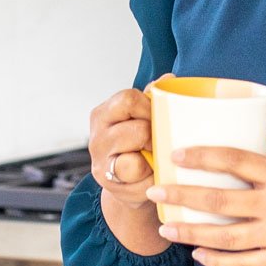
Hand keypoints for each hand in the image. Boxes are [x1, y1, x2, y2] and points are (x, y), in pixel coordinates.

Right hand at [87, 86, 155, 211]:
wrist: (129, 180)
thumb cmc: (136, 143)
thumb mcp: (140, 116)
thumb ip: (151, 98)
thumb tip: (168, 78)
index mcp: (103, 115)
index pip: (128, 99)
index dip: (150, 107)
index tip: (158, 116)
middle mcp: (97, 139)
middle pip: (138, 130)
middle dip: (155, 137)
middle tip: (158, 141)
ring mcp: (101, 165)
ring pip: (135, 162)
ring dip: (152, 160)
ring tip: (154, 158)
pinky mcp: (111, 186)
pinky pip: (140, 182)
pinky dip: (152, 179)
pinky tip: (152, 174)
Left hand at [144, 146, 265, 265]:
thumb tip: (241, 146)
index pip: (236, 159)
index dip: (203, 156)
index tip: (177, 155)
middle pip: (219, 199)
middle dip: (182, 195)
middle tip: (155, 191)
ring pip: (224, 236)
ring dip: (191, 232)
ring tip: (167, 227)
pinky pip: (242, 264)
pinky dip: (217, 261)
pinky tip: (199, 255)